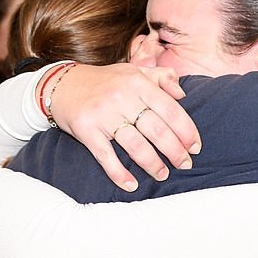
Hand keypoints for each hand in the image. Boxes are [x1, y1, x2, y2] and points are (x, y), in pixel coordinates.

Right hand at [48, 63, 201, 191]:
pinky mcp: (87, 130)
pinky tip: (131, 185)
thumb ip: (161, 77)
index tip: (195, 147)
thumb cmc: (105, 82)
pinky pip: (106, 157)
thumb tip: (183, 94)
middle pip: (157, 130)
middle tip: (185, 165)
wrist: (61, 85)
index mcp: (138, 82)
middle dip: (175, 151)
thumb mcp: (133, 72)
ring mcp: (103, 114)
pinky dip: (119, 174)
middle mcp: (122, 97)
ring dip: (153, 164)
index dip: (187, 131)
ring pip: (136, 146)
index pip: (171, 110)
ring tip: (162, 174)